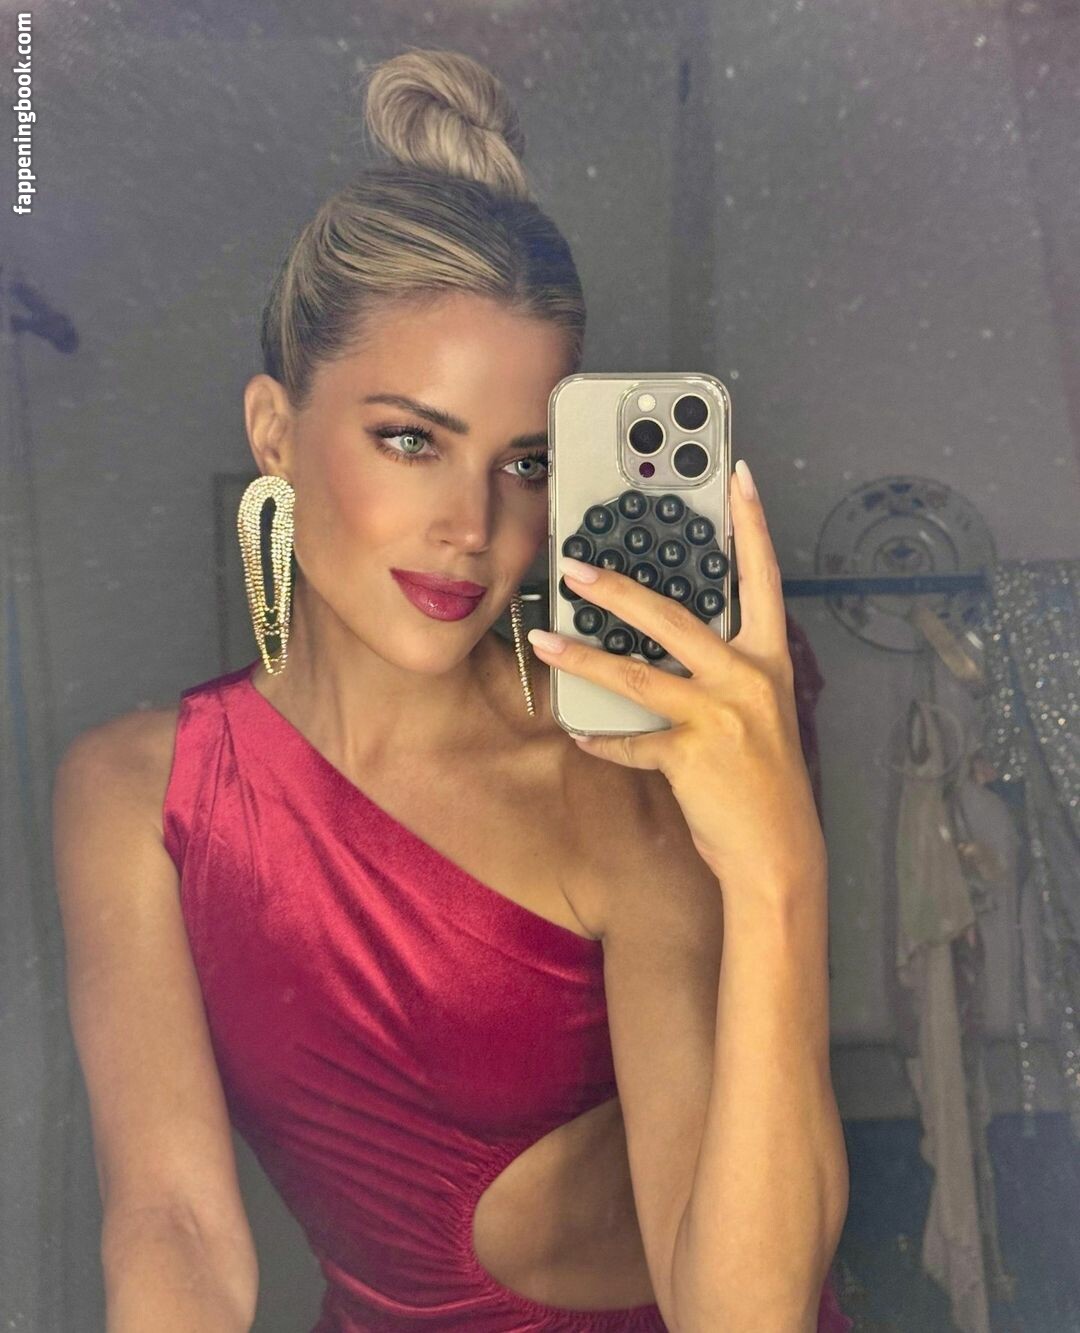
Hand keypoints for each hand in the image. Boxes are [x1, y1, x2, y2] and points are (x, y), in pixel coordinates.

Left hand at [527, 460, 825, 898]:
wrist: (780, 852)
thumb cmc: (765, 781)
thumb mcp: (760, 713)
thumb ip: (722, 674)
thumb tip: (668, 646)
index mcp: (768, 661)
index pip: (762, 579)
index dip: (751, 525)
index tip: (738, 477)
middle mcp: (747, 679)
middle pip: (675, 618)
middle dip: (619, 589)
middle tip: (575, 566)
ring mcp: (719, 716)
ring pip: (638, 675)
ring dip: (584, 656)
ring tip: (543, 637)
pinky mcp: (690, 755)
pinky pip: (630, 742)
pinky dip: (603, 740)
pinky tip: (580, 734)